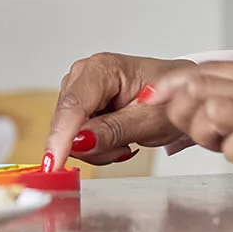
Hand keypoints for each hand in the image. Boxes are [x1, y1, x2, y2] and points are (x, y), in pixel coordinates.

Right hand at [47, 53, 194, 165]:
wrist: (180, 95)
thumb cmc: (171, 98)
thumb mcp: (148, 120)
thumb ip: (113, 131)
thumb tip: (80, 141)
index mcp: (102, 68)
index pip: (73, 106)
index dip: (61, 137)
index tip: (52, 163)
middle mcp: (85, 75)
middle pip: (68, 122)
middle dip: (92, 144)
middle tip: (124, 145)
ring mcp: (81, 90)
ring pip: (71, 133)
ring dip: (97, 146)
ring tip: (126, 138)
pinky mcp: (81, 105)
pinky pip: (77, 136)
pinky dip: (98, 144)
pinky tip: (118, 137)